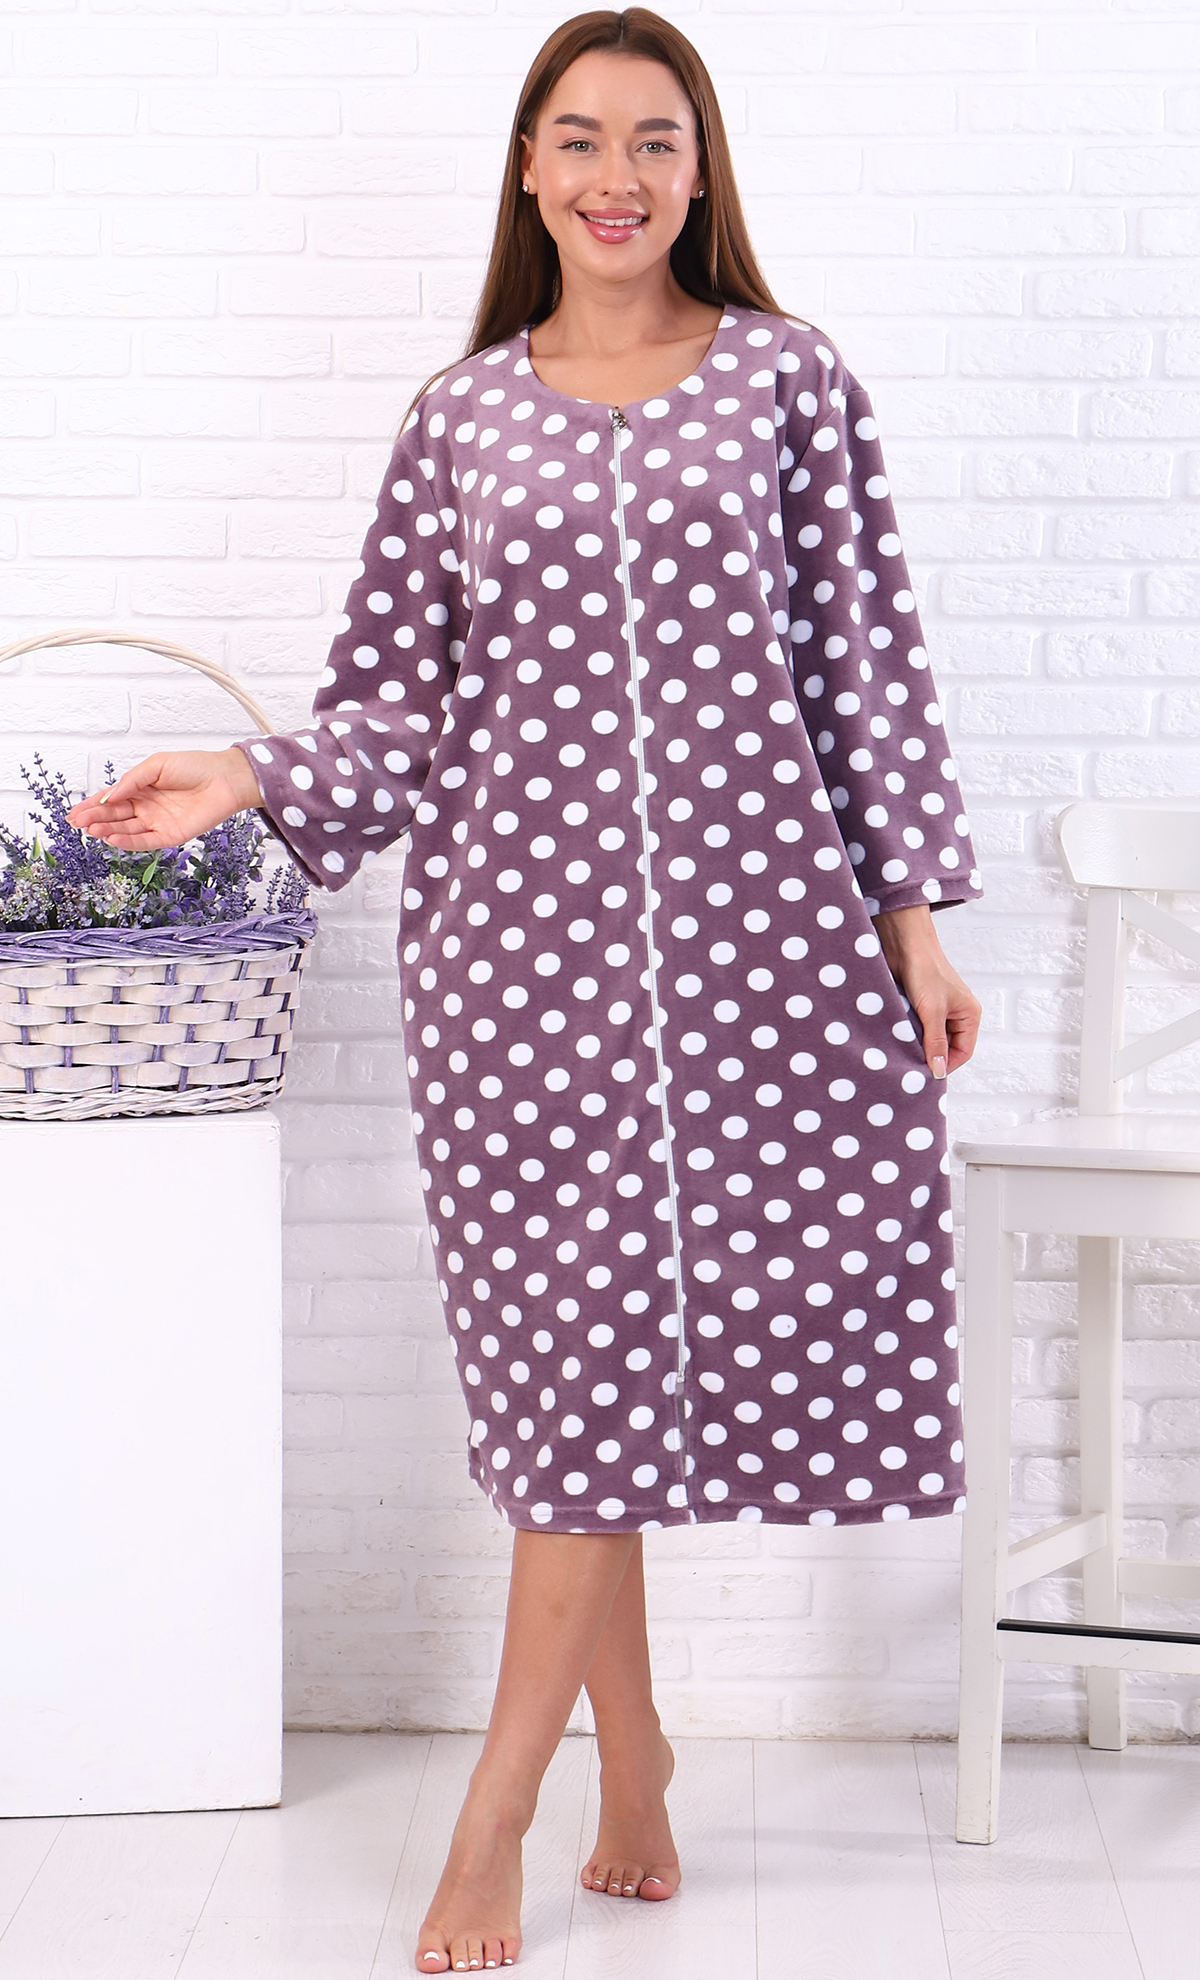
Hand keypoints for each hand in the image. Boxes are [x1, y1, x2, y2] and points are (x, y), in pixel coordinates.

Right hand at [66, 746, 263, 851]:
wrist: (225, 778)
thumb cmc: (194, 766)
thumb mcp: (156, 765)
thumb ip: (131, 780)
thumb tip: (108, 795)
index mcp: (141, 788)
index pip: (110, 799)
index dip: (91, 805)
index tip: (74, 812)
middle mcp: (147, 807)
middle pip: (115, 815)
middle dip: (94, 819)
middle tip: (77, 823)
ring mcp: (157, 822)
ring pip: (127, 830)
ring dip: (108, 830)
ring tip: (91, 829)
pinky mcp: (171, 835)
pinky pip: (146, 841)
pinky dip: (129, 841)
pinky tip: (113, 838)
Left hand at [872, 903, 980, 1080]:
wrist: (903, 943)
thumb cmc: (924, 969)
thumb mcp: (932, 1011)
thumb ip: (936, 1042)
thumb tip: (937, 1071)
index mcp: (969, 1014)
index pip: (963, 1052)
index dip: (945, 1066)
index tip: (925, 1075)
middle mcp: (957, 1014)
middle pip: (947, 1048)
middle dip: (930, 1057)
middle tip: (911, 1068)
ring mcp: (938, 1010)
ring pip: (930, 1039)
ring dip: (917, 1046)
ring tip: (902, 1054)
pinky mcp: (921, 1006)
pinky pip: (917, 1029)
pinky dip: (908, 1035)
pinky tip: (898, 1039)